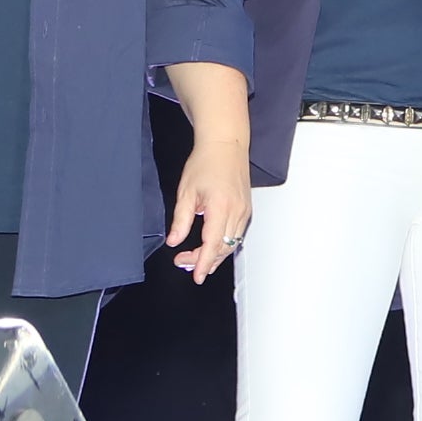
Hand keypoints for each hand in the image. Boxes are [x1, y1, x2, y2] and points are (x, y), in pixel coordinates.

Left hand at [167, 135, 253, 282]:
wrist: (226, 145)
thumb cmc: (206, 162)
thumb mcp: (186, 192)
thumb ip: (181, 220)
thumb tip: (174, 241)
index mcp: (221, 207)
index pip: (213, 244)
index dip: (202, 262)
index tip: (195, 275)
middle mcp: (237, 211)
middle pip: (224, 248)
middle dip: (204, 260)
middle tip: (184, 263)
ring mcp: (244, 210)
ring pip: (232, 243)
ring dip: (215, 254)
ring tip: (196, 259)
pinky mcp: (246, 208)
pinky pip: (237, 234)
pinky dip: (225, 244)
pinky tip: (212, 246)